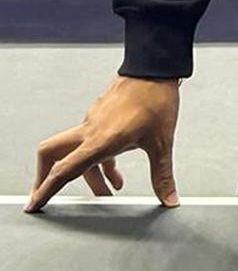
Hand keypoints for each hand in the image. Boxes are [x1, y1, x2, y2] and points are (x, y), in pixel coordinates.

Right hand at [27, 76, 180, 212]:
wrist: (157, 66)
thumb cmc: (157, 98)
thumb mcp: (162, 142)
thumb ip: (162, 175)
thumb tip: (169, 198)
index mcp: (100, 140)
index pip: (63, 170)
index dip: (46, 190)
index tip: (35, 204)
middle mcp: (91, 129)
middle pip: (52, 154)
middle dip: (50, 177)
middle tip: (51, 195)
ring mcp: (94, 119)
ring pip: (78, 149)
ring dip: (90, 171)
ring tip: (110, 188)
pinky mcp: (102, 112)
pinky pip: (91, 138)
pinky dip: (99, 155)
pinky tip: (117, 161)